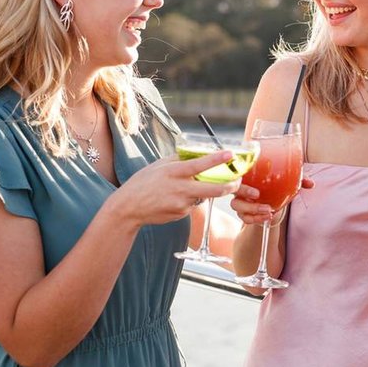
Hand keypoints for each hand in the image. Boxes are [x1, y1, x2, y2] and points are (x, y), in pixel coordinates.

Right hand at [110, 151, 241, 227]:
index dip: (217, 159)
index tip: (231, 154)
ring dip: (205, 191)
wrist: (128, 208)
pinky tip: (174, 198)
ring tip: (186, 187)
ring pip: (204, 196)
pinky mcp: (182, 214)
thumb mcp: (159, 165)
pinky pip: (193, 204)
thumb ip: (179, 159)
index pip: (200, 165)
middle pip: (214, 189)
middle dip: (231, 187)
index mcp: (174, 172)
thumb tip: (198, 152)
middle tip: (238, 183)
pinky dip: (191, 199)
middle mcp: (180, 188)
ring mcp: (182, 204)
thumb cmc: (143, 182)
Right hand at [229, 178, 314, 224]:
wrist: (272, 202)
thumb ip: (297, 181)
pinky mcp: (243, 212)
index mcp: (249, 174)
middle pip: (234, 190)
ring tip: (268, 211)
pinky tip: (266, 217)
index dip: (241, 177)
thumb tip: (311, 184)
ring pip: (236, 205)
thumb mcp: (286, 182)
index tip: (254, 185)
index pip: (237, 172)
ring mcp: (240, 200)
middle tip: (260, 197)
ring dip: (252, 209)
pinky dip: (254, 218)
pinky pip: (244, 217)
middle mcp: (241, 186)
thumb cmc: (276, 186)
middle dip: (245, 193)